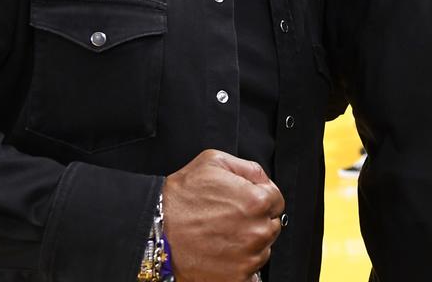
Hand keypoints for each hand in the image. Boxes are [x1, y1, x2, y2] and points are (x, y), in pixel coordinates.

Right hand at [163, 150, 284, 281]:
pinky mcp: (237, 279)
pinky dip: (240, 267)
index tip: (243, 203)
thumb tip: (263, 179)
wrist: (155, 231)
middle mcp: (258, 231)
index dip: (260, 198)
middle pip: (271, 226)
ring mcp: (249, 258)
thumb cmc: (180, 198)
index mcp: (257, 201)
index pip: (277, 200)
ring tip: (220, 237)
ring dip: (248, 244)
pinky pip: (252, 274)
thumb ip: (248, 167)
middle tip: (228, 220)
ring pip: (262, 250)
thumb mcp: (213, 162)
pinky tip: (223, 257)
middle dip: (255, 221)